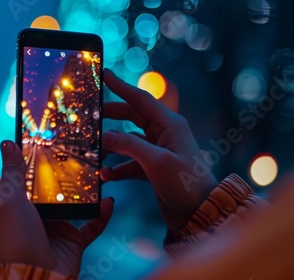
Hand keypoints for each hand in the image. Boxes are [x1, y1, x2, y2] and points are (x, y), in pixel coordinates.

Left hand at [0, 141, 113, 275]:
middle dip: (66, 172)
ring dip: (87, 191)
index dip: (37, 157)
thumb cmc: (16, 238)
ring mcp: (55, 227)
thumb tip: (7, 142)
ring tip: (99, 173)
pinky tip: (108, 201)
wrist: (33, 277)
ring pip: (75, 203)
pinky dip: (102, 215)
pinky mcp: (73, 241)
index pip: (27, 175)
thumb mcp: (10, 199)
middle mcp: (36, 213)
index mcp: (17, 202)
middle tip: (82, 151)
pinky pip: (92, 225)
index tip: (51, 136)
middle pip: (53, 187)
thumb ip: (12, 171)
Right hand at [100, 69, 217, 231]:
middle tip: (92, 116)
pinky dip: (118, 167)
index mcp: (169, 124)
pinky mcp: (153, 168)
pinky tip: (107, 176)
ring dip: (112, 146)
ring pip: (128, 140)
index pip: (140, 99)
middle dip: (112, 117)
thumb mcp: (156, 161)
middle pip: (132, 117)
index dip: (121, 87)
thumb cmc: (185, 184)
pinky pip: (130, 162)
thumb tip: (105, 136)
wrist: (201, 212)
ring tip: (96, 153)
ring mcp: (158, 151)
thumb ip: (128, 145)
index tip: (105, 75)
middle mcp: (164, 134)